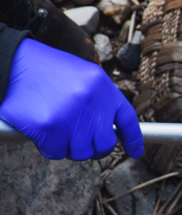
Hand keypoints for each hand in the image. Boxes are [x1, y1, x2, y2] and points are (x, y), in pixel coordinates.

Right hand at [0, 39, 143, 160]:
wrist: (11, 62)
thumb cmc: (45, 71)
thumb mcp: (82, 77)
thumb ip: (97, 101)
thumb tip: (107, 133)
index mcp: (103, 87)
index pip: (127, 119)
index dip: (133, 139)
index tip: (135, 151)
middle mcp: (93, 101)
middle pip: (105, 143)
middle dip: (92, 148)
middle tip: (76, 140)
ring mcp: (72, 116)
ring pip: (80, 152)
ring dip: (66, 146)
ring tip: (54, 127)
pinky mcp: (50, 127)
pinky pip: (55, 152)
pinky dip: (47, 146)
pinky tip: (39, 130)